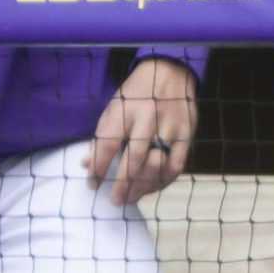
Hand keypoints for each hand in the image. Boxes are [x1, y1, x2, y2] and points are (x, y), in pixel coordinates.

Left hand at [86, 57, 198, 205]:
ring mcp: (169, 126)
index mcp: (124, 109)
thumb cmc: (137, 93)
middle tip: (115, 200)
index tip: (93, 184)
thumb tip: (87, 165)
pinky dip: (164, 180)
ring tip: (132, 197)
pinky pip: (176, 165)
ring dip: (144, 186)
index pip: (108, 143)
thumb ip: (102, 136)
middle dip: (123, 184)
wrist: (170, 71)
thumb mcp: (115, 106)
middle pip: (134, 159)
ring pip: (157, 165)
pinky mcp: (186, 133)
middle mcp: (147, 118)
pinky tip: (153, 187)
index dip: (99, 167)